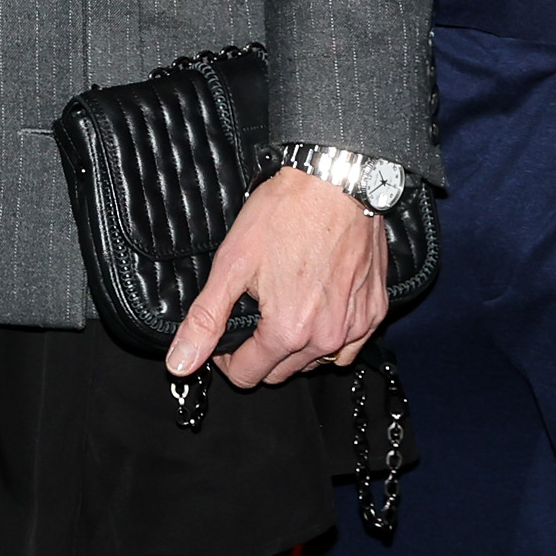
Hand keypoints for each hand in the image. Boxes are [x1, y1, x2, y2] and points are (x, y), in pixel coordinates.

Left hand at [169, 167, 389, 389]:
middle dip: (260, 352)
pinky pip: (349, 344)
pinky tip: (319, 305)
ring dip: (296, 346)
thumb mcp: (232, 262)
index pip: (248, 375)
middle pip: (281, 372)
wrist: (337, 180)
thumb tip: (181, 361)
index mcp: (287, 331)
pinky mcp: (374, 311)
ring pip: (315, 361)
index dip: (228, 358)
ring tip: (286, 303)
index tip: (227, 336)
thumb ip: (206, 318)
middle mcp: (325, 337)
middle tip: (254, 313)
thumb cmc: (288, 212)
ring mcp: (355, 327)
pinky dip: (331, 334)